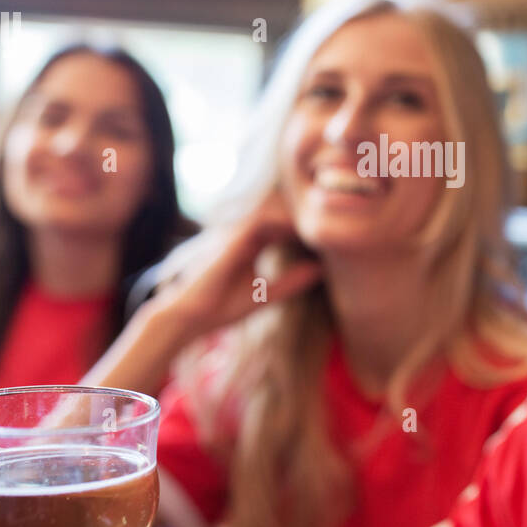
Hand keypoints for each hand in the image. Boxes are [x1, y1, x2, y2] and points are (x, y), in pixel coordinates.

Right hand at [148, 191, 322, 344]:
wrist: (188, 316)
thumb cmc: (220, 307)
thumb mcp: (266, 295)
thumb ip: (292, 282)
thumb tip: (320, 271)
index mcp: (251, 243)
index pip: (284, 224)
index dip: (308, 225)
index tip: (334, 232)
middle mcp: (244, 232)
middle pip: (282, 211)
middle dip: (307, 213)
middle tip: (338, 217)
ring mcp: (237, 231)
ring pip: (274, 210)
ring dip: (300, 214)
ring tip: (326, 220)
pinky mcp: (231, 238)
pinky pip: (261, 220)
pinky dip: (284, 222)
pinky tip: (306, 230)